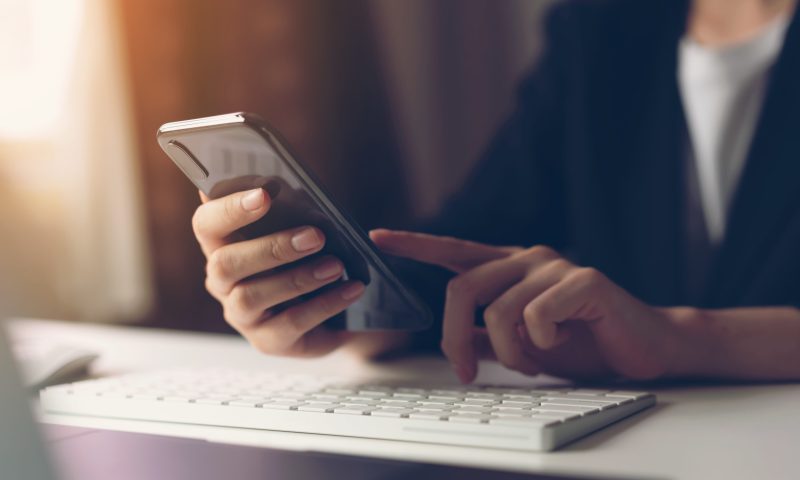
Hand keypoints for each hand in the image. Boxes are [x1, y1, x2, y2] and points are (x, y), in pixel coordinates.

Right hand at [192, 188, 371, 356]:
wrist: (339, 306)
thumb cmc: (311, 255)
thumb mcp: (302, 226)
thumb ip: (290, 206)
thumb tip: (280, 184)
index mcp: (222, 244)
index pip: (206, 224)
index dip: (229, 209)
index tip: (264, 194)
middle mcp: (222, 281)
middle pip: (225, 263)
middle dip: (271, 247)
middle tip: (315, 236)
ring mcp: (241, 315)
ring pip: (253, 296)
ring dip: (298, 277)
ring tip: (336, 265)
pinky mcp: (267, 341)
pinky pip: (290, 323)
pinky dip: (324, 304)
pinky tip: (350, 288)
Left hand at [370, 229, 680, 381]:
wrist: (641, 349)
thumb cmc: (582, 342)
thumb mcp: (522, 343)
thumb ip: (487, 334)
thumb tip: (455, 338)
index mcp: (509, 268)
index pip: (454, 250)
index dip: (415, 244)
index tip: (377, 237)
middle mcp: (527, 258)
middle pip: (462, 290)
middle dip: (455, 338)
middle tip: (468, 371)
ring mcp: (554, 266)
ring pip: (498, 311)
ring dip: (510, 352)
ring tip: (533, 360)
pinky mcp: (583, 280)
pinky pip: (537, 315)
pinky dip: (542, 344)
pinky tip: (564, 341)